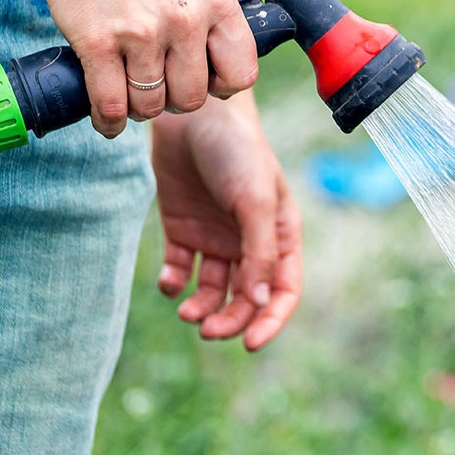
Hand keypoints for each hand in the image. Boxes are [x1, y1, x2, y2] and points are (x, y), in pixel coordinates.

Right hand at [27, 0, 258, 137]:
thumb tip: (227, 37)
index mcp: (216, 1)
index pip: (241, 73)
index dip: (222, 86)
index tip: (205, 81)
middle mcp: (184, 20)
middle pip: (192, 98)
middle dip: (176, 100)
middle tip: (160, 86)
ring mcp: (141, 33)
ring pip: (150, 105)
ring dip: (140, 107)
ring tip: (131, 92)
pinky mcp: (97, 43)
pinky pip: (110, 105)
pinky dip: (108, 120)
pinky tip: (107, 118)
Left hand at [151, 93, 302, 349]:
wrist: (190, 111)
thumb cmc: (235, 151)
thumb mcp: (255, 201)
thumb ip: (259, 253)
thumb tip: (261, 302)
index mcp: (280, 234)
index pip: (284, 290)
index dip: (271, 320)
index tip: (251, 344)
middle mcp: (249, 240)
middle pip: (246, 297)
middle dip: (229, 319)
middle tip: (206, 329)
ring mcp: (215, 235)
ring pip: (213, 290)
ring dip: (202, 308)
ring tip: (186, 312)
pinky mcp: (182, 227)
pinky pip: (180, 269)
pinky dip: (175, 283)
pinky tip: (170, 282)